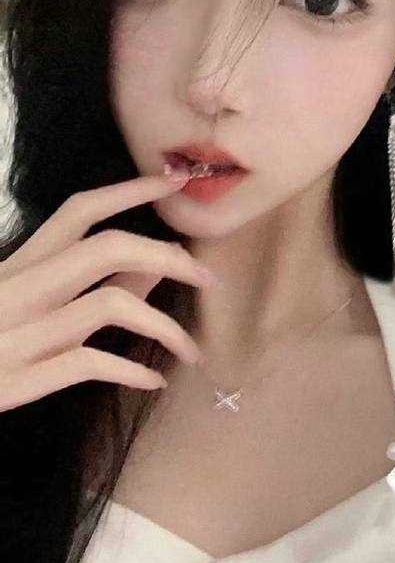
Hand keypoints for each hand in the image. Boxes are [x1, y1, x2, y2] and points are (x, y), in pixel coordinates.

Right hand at [0, 172, 212, 410]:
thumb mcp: (18, 299)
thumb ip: (79, 282)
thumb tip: (151, 268)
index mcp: (16, 265)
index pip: (79, 211)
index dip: (132, 190)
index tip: (177, 180)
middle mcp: (17, 288)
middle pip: (105, 247)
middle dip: (166, 255)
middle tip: (208, 277)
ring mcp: (20, 332)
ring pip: (109, 305)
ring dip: (164, 326)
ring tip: (190, 349)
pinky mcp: (23, 377)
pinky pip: (91, 362)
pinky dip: (131, 372)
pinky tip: (153, 383)